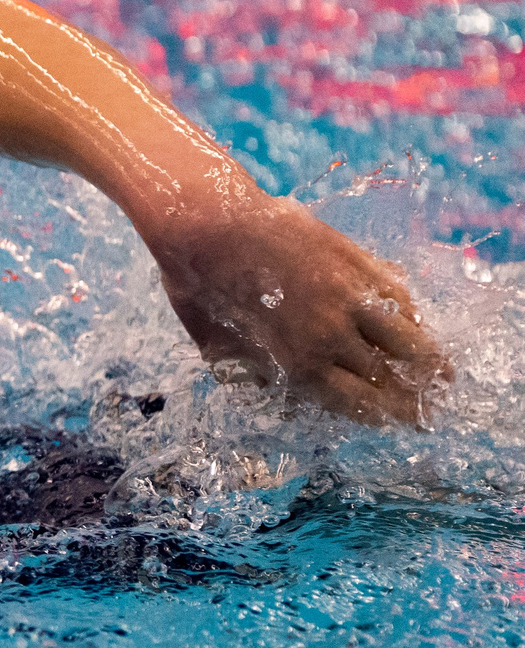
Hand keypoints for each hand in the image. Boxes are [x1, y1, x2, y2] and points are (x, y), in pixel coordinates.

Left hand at [151, 196, 450, 425]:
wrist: (211, 226)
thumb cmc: (202, 291)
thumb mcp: (218, 351)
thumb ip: (253, 377)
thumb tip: (276, 396)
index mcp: (299, 366)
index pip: (360, 403)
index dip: (385, 416)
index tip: (399, 422)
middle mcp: (334, 337)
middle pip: (391, 377)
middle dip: (415, 398)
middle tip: (429, 410)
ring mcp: (351, 297)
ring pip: (409, 337)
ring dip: (431, 361)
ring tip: (444, 375)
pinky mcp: (358, 262)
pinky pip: (399, 297)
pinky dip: (413, 317)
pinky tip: (418, 326)